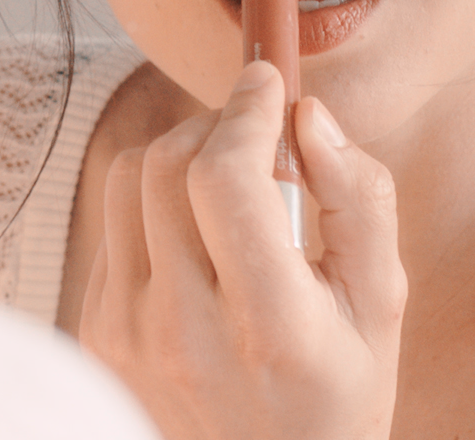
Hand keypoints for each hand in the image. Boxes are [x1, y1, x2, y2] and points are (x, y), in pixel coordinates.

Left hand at [80, 62, 403, 439]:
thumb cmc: (334, 394)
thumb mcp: (379, 307)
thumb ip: (360, 200)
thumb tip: (309, 116)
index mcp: (269, 326)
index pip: (225, 177)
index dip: (246, 109)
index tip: (267, 80)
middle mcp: (184, 331)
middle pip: (169, 162)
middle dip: (217, 124)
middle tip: (257, 135)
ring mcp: (126, 334)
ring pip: (127, 179)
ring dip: (179, 157)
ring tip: (228, 186)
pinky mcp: (94, 333)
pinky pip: (111, 225)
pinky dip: (154, 207)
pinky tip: (197, 243)